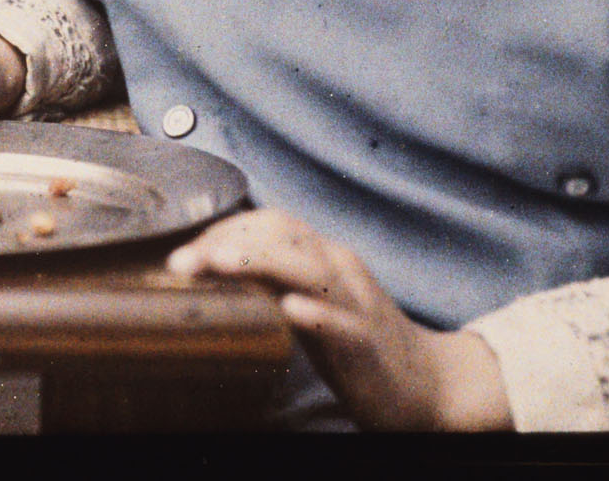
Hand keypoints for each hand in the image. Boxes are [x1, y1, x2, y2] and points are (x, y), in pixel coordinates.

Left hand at [166, 209, 511, 430]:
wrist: (429, 383)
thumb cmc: (356, 343)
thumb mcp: (309, 303)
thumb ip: (271, 281)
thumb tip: (212, 268)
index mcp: (322, 256)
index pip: (268, 224)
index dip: (223, 230)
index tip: (183, 251)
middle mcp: (339, 268)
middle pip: (282, 236)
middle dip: (227, 242)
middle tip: (180, 262)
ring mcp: (357, 303)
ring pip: (308, 268)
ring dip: (260, 262)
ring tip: (219, 264)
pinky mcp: (369, 343)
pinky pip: (343, 323)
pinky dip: (317, 313)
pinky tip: (291, 311)